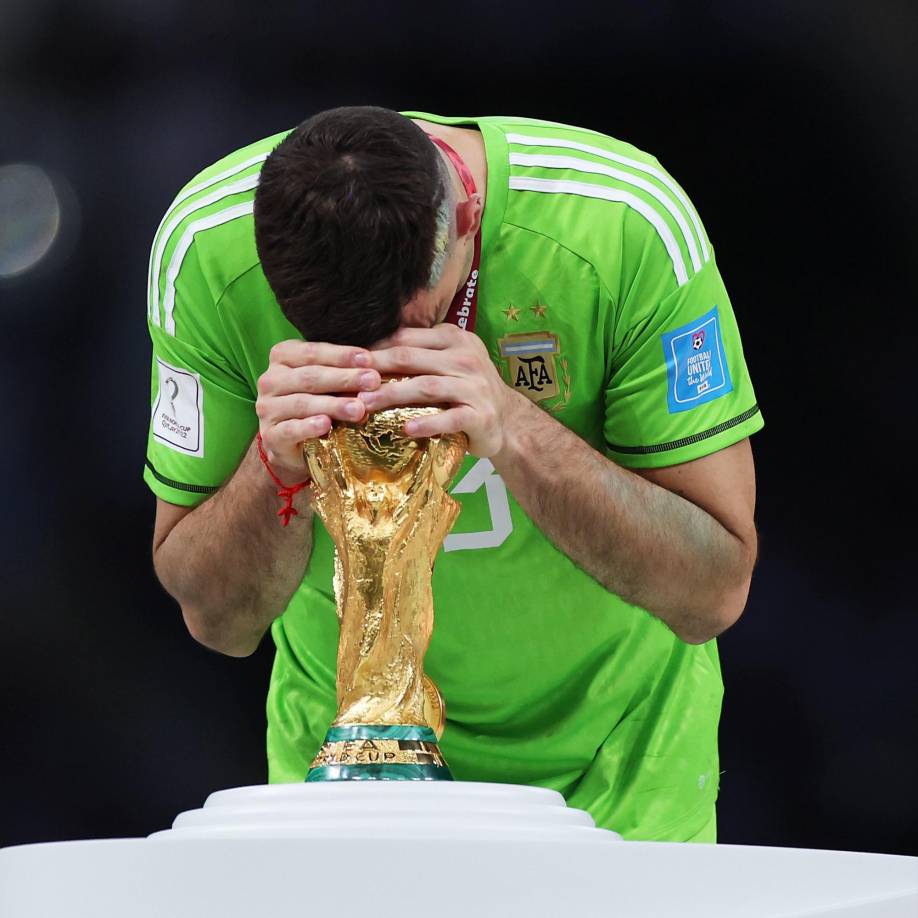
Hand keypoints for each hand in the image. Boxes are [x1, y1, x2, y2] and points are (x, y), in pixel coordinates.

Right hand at [256, 340, 379, 484]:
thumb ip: (345, 367)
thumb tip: (381, 357)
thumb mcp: (329, 381)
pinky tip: (326, 425)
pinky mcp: (270, 435)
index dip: (341, 355)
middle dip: (344, 378)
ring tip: (359, 409)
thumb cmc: (318, 402)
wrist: (295, 443)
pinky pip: (290, 429)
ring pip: (302, 403)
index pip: (313, 352)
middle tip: (373, 381)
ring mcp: (267, 408)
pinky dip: (308, 427)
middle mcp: (270, 379)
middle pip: (310, 377)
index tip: (369, 359)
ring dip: (333, 405)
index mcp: (283, 357)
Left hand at [356, 324, 512, 456]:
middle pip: (411, 358)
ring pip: (426, 386)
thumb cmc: (468, 390)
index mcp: (454, 339)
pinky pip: (449, 418)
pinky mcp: (480, 415)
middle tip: (348, 380)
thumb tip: (368, 350)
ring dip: (392, 395)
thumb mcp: (449, 362)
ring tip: (366, 405)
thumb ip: (420, 352)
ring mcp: (475, 387)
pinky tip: (405, 430)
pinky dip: (426, 423)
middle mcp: (465, 358)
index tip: (348, 360)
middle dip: (376, 369)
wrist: (508, 421)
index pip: (407, 338)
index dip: (376, 347)